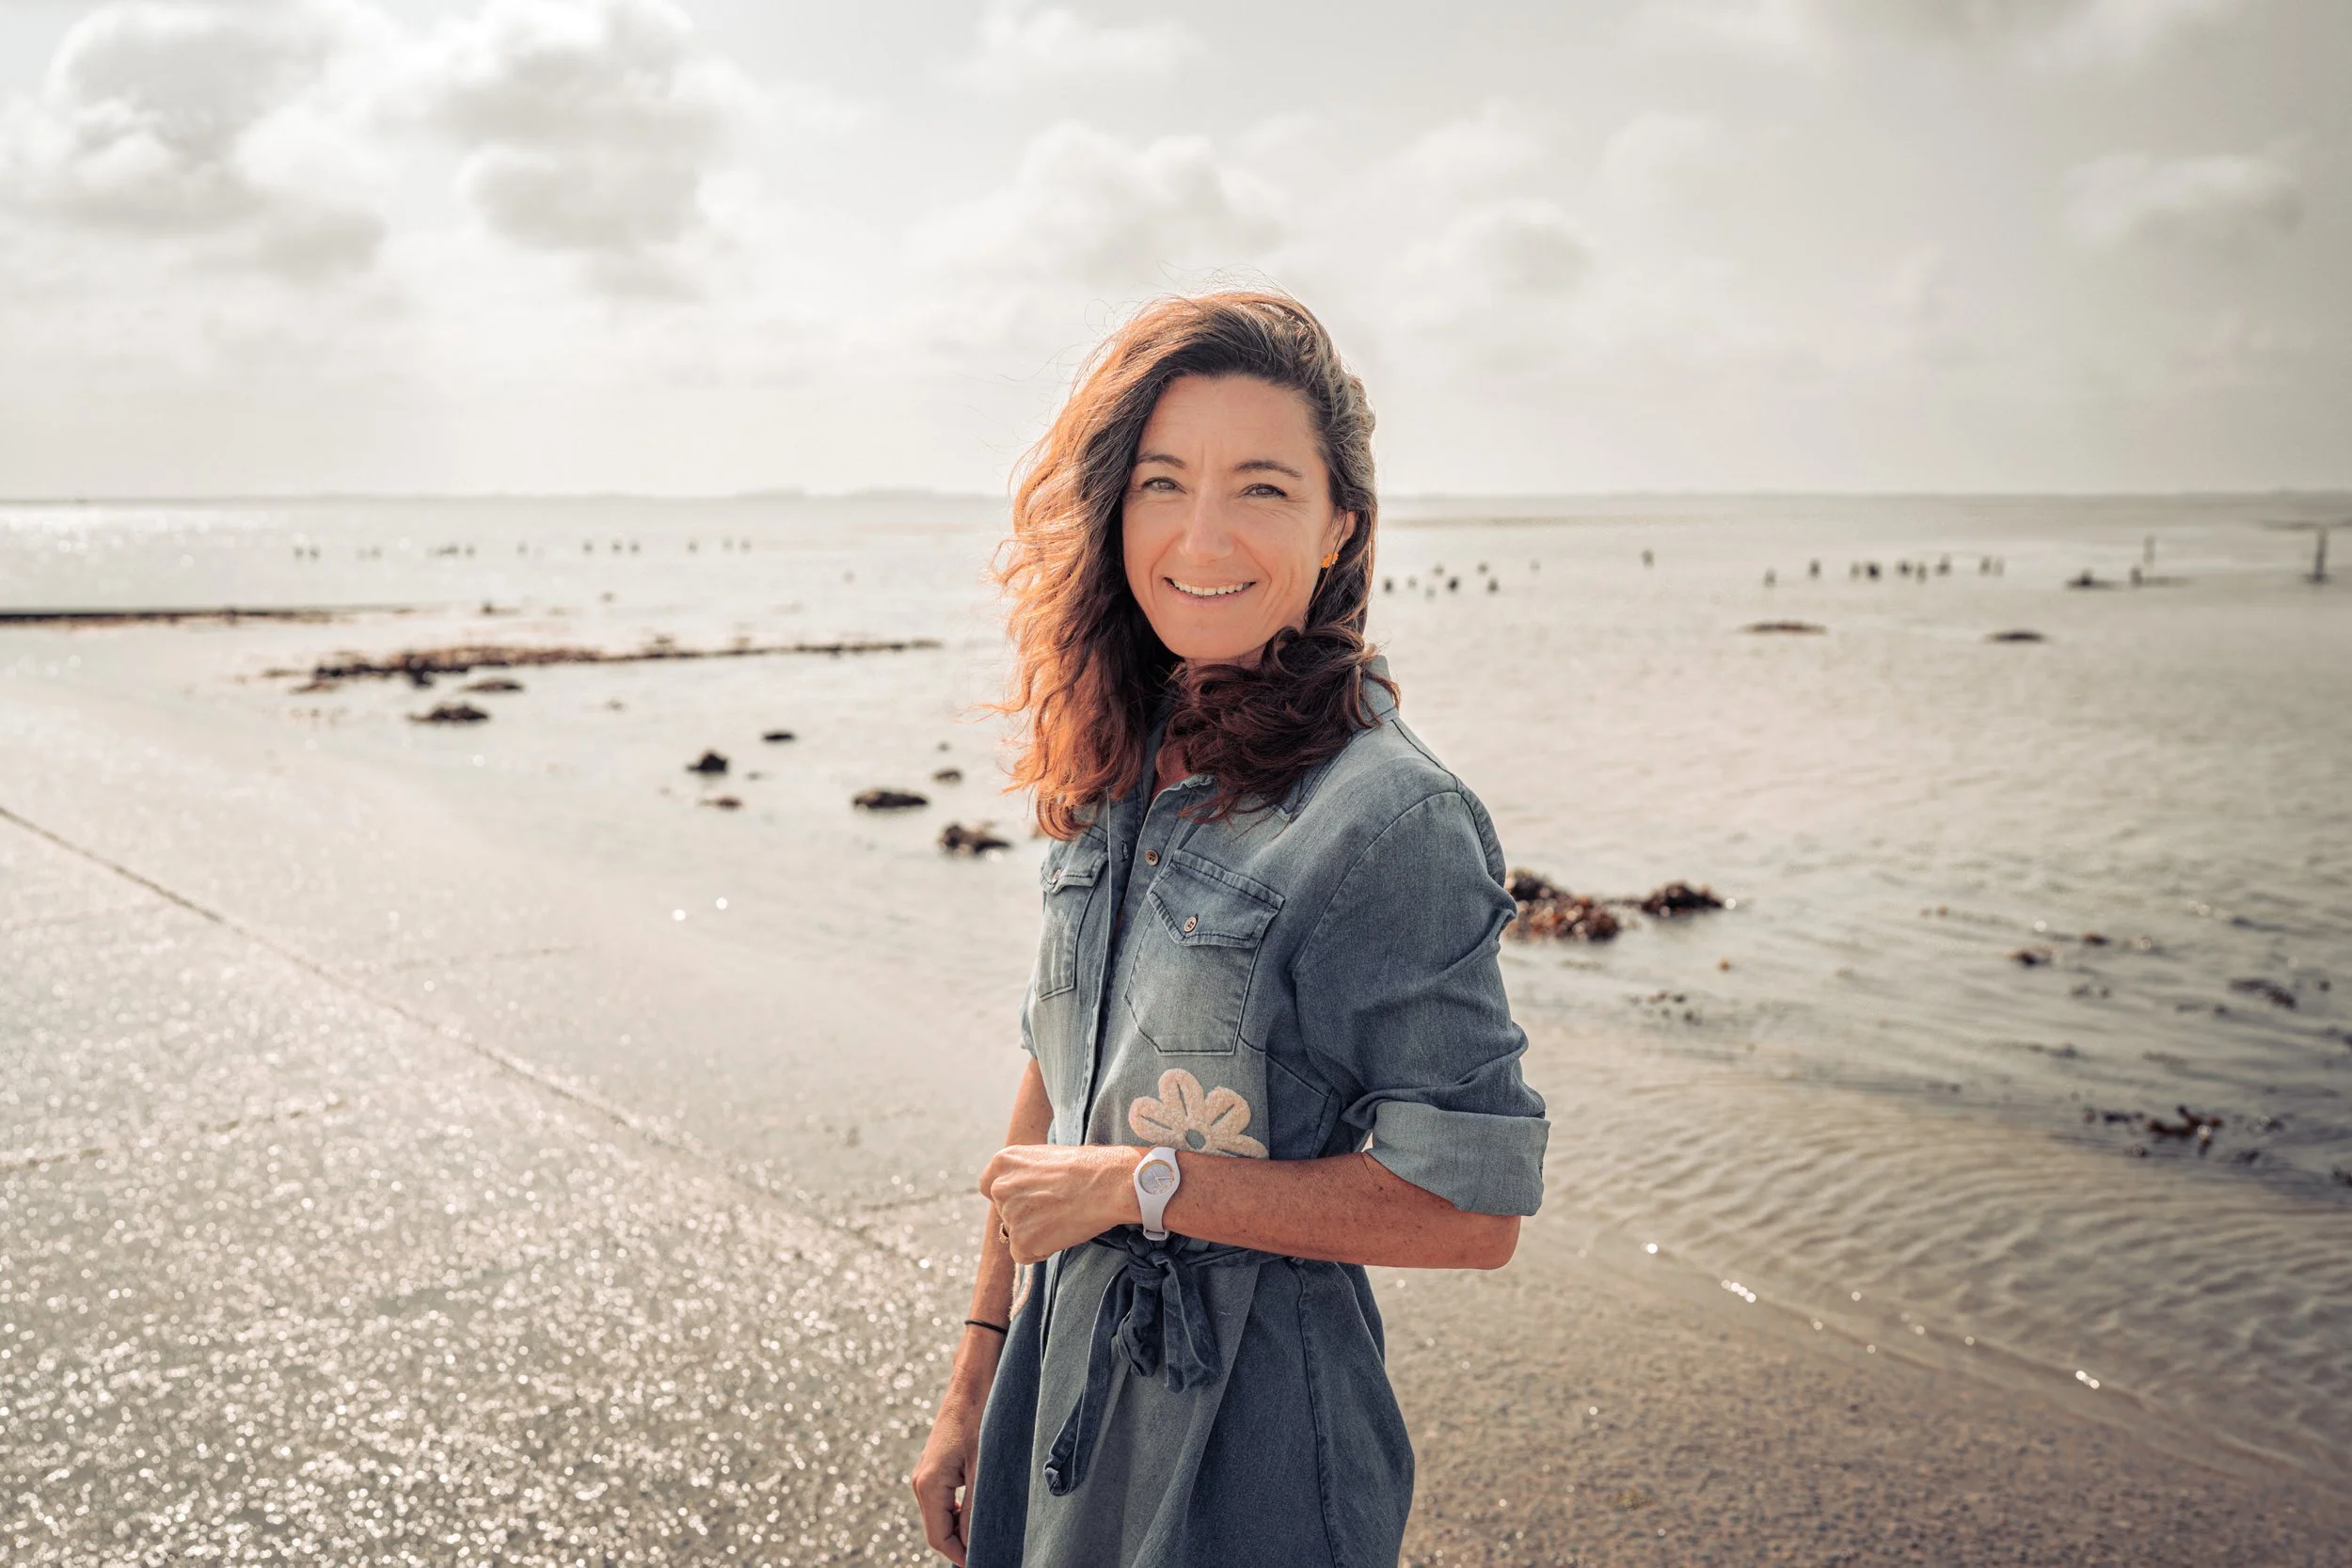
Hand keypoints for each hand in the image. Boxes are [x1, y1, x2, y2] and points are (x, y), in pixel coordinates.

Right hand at [911, 1359, 991, 1565]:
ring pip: (942, 1517)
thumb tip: (971, 1543)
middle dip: (962, 1544)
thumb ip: (974, 1508)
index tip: (986, 1560)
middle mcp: (922, 1482)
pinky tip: (981, 1509)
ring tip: (991, 1532)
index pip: (939, 1539)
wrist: (974, 1381)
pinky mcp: (937, 1467)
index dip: (961, 1556)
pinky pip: (945, 1501)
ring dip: (962, 1529)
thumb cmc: (980, 1418)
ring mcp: (927, 1474)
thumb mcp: (982, 1467)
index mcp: (928, 1485)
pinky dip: (961, 1512)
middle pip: (938, 1530)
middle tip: (992, 1548)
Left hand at [979, 1143, 1141, 1263]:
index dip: (1010, 1196)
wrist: (1107, 1184)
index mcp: (1003, 1162)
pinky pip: (1025, 1255)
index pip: (989, 1187)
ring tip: (1064, 1217)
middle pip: (1004, 1213)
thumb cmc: (1087, 1168)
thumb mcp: (1046, 1157)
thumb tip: (1026, 1194)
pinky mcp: (1021, 1241)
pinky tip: (1061, 1233)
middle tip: (1056, 1209)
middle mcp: (1000, 1188)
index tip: (1028, 1199)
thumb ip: (1026, 1174)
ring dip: (1037, 1233)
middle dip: (1026, 1216)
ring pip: (1017, 1234)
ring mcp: (1009, 1215)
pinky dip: (1042, 1250)